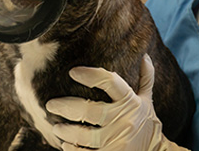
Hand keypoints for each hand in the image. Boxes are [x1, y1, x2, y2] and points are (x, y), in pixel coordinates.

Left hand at [46, 55, 187, 150]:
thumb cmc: (146, 123)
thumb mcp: (147, 101)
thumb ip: (145, 78)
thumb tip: (145, 56)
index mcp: (130, 101)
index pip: (110, 82)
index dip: (91, 76)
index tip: (73, 72)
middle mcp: (124, 120)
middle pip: (90, 110)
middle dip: (67, 106)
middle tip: (51, 104)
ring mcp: (117, 140)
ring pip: (85, 135)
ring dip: (67, 131)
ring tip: (56, 127)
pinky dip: (74, 149)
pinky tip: (65, 145)